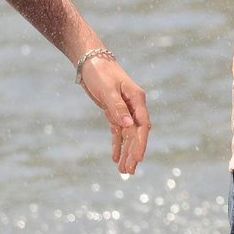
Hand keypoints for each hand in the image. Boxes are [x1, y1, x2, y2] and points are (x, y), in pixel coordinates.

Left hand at [79, 56, 150, 175]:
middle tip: (129, 171)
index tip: (138, 158)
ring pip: (128, 135)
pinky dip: (117, 144)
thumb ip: (117, 107)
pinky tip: (115, 157)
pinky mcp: (115, 112)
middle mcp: (134, 106)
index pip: (143, 125)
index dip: (141, 143)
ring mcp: (125, 110)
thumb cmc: (101, 72)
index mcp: (137, 99)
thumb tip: (128, 125)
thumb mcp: (108, 89)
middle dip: (133, 152)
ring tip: (124, 170)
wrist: (91, 61)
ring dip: (126, 152)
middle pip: (136, 134)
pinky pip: (118, 132)